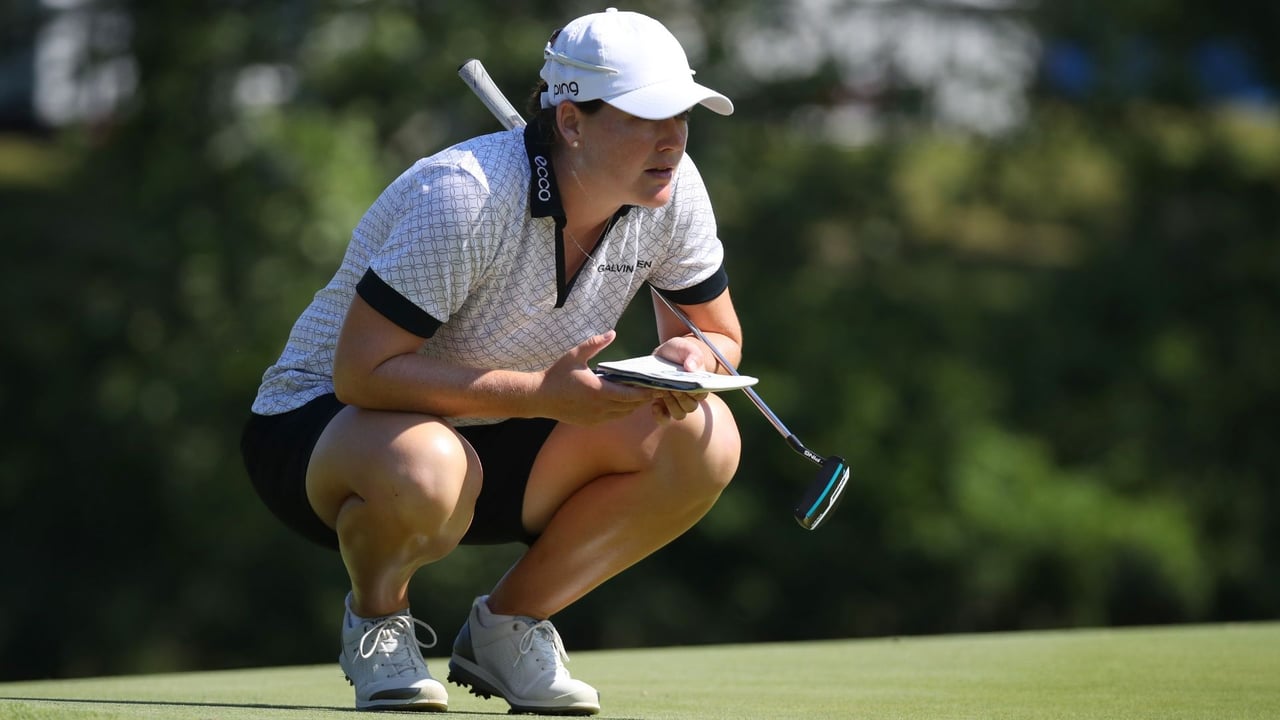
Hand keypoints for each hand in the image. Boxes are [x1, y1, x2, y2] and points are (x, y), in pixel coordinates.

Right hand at [538, 331, 655, 424]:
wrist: (539, 398)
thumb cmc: (557, 375)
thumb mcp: (575, 355)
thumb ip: (595, 344)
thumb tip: (612, 333)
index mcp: (598, 392)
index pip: (630, 396)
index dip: (645, 393)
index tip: (656, 387)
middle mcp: (599, 408)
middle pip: (629, 406)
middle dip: (642, 399)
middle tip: (654, 390)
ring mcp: (595, 417)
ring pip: (622, 414)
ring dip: (632, 406)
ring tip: (641, 395)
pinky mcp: (590, 422)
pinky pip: (611, 418)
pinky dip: (620, 411)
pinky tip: (622, 402)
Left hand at [650, 336, 710, 423]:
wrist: (663, 356)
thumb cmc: (677, 351)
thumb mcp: (684, 347)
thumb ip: (692, 355)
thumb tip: (692, 368)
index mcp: (700, 385)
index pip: (701, 395)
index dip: (694, 392)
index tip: (685, 384)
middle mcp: (690, 397)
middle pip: (690, 407)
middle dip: (681, 397)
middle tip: (671, 386)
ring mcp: (676, 403)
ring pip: (679, 414)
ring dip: (671, 405)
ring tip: (663, 391)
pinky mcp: (663, 406)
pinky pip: (664, 419)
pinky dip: (660, 415)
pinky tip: (654, 404)